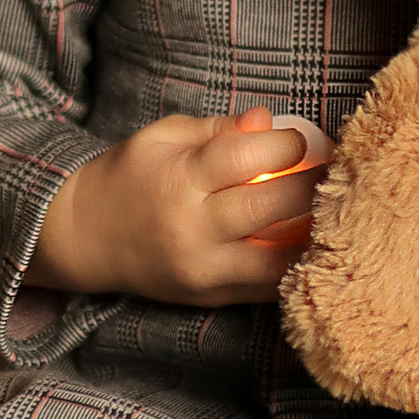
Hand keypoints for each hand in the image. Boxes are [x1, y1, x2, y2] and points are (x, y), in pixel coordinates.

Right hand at [31, 109, 328, 305]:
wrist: (85, 238)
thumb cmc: (131, 176)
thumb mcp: (163, 137)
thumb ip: (219, 129)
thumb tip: (269, 120)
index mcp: (180, 179)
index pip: (248, 157)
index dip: (288, 145)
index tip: (299, 141)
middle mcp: (193, 228)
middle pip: (272, 206)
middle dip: (314, 185)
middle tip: (334, 172)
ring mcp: (204, 270)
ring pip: (280, 260)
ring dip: (314, 235)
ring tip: (331, 211)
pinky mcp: (211, 298)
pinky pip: (269, 289)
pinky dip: (295, 266)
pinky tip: (310, 245)